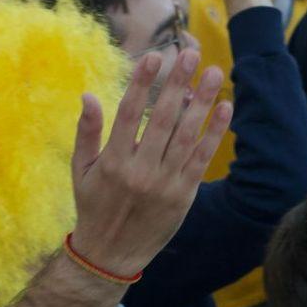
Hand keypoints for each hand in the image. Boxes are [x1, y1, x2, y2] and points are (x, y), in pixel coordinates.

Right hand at [68, 48, 231, 279]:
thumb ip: (86, 131)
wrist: (112, 254)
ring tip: (214, 73)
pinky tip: (225, 108)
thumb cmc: (93, 206)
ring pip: (187, 135)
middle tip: (191, 53)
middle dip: (178, 83)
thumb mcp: (80, 170)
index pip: (128, 113)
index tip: (155, 57)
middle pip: (163, 119)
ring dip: (203, 102)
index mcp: (112, 161)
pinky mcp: (184, 194)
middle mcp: (139, 170)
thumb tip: (87, 94)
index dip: (142, 83)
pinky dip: (215, 133)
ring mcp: (164, 183)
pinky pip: (202, 158)